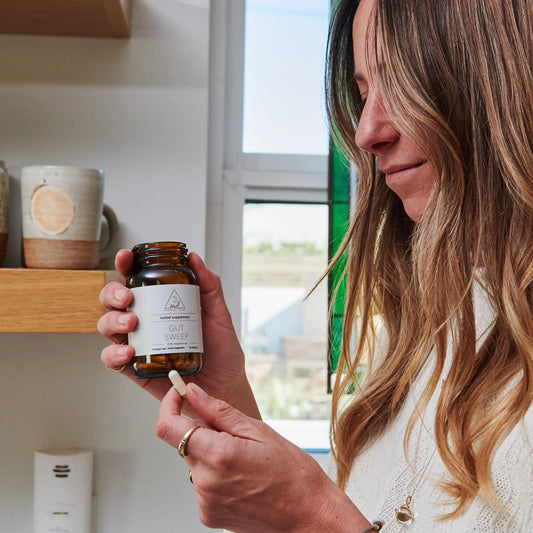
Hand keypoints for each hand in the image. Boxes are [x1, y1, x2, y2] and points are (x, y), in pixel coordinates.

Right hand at [97, 249, 259, 417]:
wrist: (224, 388)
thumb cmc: (222, 352)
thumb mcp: (219, 315)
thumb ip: (209, 286)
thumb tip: (195, 258)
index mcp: (161, 304)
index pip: (137, 280)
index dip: (126, 265)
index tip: (126, 257)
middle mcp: (144, 321)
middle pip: (113, 301)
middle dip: (113, 294)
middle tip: (127, 298)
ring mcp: (137, 344)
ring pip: (107, 326)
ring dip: (112, 321)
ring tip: (132, 323)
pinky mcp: (134, 369)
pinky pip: (111, 360)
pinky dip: (113, 354)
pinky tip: (128, 353)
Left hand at [156, 384, 369, 532]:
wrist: (309, 515)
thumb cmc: (294, 475)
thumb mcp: (259, 431)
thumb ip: (219, 411)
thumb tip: (194, 393)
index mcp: (218, 455)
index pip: (169, 428)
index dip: (168, 406)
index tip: (176, 395)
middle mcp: (206, 482)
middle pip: (185, 443)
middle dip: (203, 431)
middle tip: (233, 432)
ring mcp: (206, 502)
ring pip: (195, 462)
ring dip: (211, 453)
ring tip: (244, 458)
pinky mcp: (209, 515)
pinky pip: (203, 483)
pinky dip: (216, 473)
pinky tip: (242, 475)